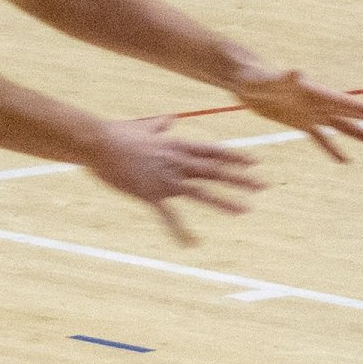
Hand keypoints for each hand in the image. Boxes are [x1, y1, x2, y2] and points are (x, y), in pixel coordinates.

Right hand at [88, 116, 261, 243]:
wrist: (99, 144)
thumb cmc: (119, 133)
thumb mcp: (145, 125)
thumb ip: (161, 124)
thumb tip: (170, 118)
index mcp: (178, 145)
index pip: (214, 151)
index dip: (235, 157)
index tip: (255, 162)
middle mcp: (178, 162)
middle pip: (215, 171)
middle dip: (241, 178)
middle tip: (263, 185)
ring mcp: (166, 180)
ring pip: (201, 192)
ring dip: (224, 201)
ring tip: (245, 209)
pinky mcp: (151, 195)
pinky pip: (168, 216)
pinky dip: (180, 231)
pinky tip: (192, 244)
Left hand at [226, 61, 362, 164]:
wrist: (244, 81)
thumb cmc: (256, 77)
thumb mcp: (270, 79)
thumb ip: (285, 78)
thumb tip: (297, 71)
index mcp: (318, 94)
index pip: (351, 105)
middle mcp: (320, 103)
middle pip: (356, 114)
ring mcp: (312, 113)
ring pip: (344, 128)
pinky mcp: (300, 122)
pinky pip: (321, 139)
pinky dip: (332, 149)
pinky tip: (344, 161)